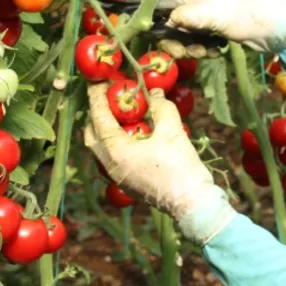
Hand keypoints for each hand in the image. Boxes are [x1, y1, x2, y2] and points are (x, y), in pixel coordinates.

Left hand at [84, 83, 232, 241]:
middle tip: (108, 96)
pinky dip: (118, 141)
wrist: (193, 205)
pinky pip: (114, 157)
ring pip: (102, 148)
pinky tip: (134, 132)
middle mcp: (110, 165)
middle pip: (92, 135)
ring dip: (107, 128)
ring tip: (121, 112)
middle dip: (96, 114)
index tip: (98, 81)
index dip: (97, 97)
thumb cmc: (180, 168)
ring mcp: (118, 176)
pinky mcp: (128, 182)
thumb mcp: (172, 131)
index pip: (99, 118)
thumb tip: (154, 92)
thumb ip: (160, 107)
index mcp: (115, 152)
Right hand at [155, 0, 285, 59]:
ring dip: (189, 47)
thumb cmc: (243, 16)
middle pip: (164, 20)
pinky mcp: (208, 27)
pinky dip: (200, 48)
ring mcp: (199, 14)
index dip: (148, 12)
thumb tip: (165, 21)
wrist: (271, 28)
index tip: (152, 32)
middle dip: (173, 40)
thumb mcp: (212, 15)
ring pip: (179, 34)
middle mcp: (190, 0)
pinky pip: (193, 40)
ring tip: (205, 52)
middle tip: (186, 52)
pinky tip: (214, 51)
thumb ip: (186, 15)